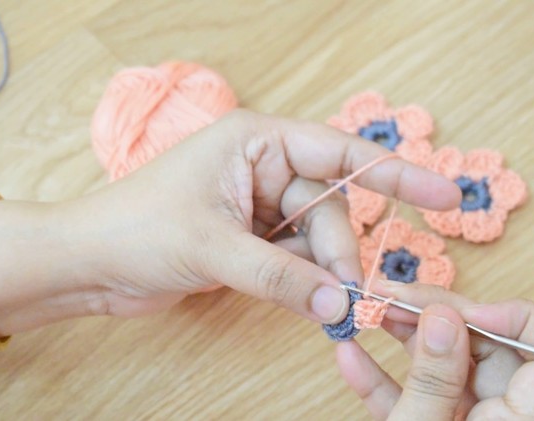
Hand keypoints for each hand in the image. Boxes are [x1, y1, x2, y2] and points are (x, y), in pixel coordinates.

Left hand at [65, 110, 459, 322]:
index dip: (395, 172)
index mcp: (255, 141)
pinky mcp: (253, 239)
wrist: (89, 264)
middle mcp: (263, 166)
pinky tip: (309, 305)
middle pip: (332, 206)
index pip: (339, 151)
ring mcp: (259, 205)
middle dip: (340, 252)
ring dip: (325, 273)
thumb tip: (341, 304)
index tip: (445, 194)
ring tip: (326, 307)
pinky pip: (299, 259)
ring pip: (318, 239)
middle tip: (345, 298)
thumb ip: (282, 275)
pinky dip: (308, 283)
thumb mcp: (213, 248)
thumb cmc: (134, 230)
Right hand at [336, 283, 533, 419]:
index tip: (467, 310)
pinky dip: (383, 376)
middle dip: (437, 316)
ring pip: (447, 364)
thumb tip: (443, 316)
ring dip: (404, 336)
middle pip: (490, 348)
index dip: (519, 321)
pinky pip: (415, 396)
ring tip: (366, 312)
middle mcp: (501, 419)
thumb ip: (434, 380)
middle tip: (391, 297)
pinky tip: (351, 355)